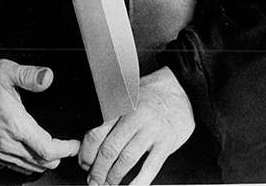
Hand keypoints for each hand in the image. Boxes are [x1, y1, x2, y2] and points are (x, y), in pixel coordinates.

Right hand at [0, 58, 80, 175]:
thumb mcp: (7, 70)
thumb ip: (30, 75)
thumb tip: (47, 77)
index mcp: (16, 125)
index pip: (47, 149)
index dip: (65, 150)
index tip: (74, 145)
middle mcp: (8, 142)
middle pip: (41, 163)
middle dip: (58, 157)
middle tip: (69, 147)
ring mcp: (0, 149)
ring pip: (29, 167)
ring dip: (44, 162)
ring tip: (56, 151)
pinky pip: (15, 166)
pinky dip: (29, 165)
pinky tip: (34, 156)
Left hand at [78, 66, 194, 185]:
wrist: (181, 91)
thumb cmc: (150, 94)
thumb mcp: (126, 95)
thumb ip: (109, 115)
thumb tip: (88, 143)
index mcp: (121, 105)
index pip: (97, 133)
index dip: (87, 154)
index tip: (84, 164)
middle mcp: (135, 117)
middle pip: (109, 149)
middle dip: (98, 170)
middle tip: (93, 180)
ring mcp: (151, 130)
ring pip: (126, 160)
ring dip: (113, 178)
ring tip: (107, 185)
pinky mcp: (166, 143)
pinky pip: (150, 167)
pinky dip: (138, 182)